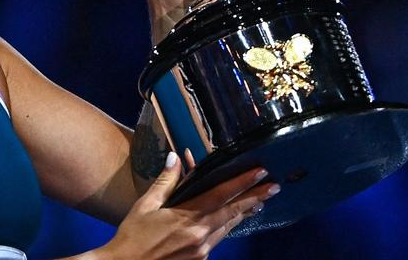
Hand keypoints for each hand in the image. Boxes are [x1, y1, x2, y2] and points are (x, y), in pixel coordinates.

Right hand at [95, 152, 277, 259]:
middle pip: (234, 212)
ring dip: (244, 213)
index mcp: (187, 217)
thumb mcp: (146, 205)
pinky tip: (229, 220)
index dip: (243, 183)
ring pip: (228, 227)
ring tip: (258, 202)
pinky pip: (217, 239)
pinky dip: (225, 226)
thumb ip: (166, 181)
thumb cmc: (133, 236)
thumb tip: (176, 157)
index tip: (260, 172)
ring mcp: (202, 250)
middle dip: (255, 198)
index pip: (222, 195)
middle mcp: (200, 235)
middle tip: (274, 187)